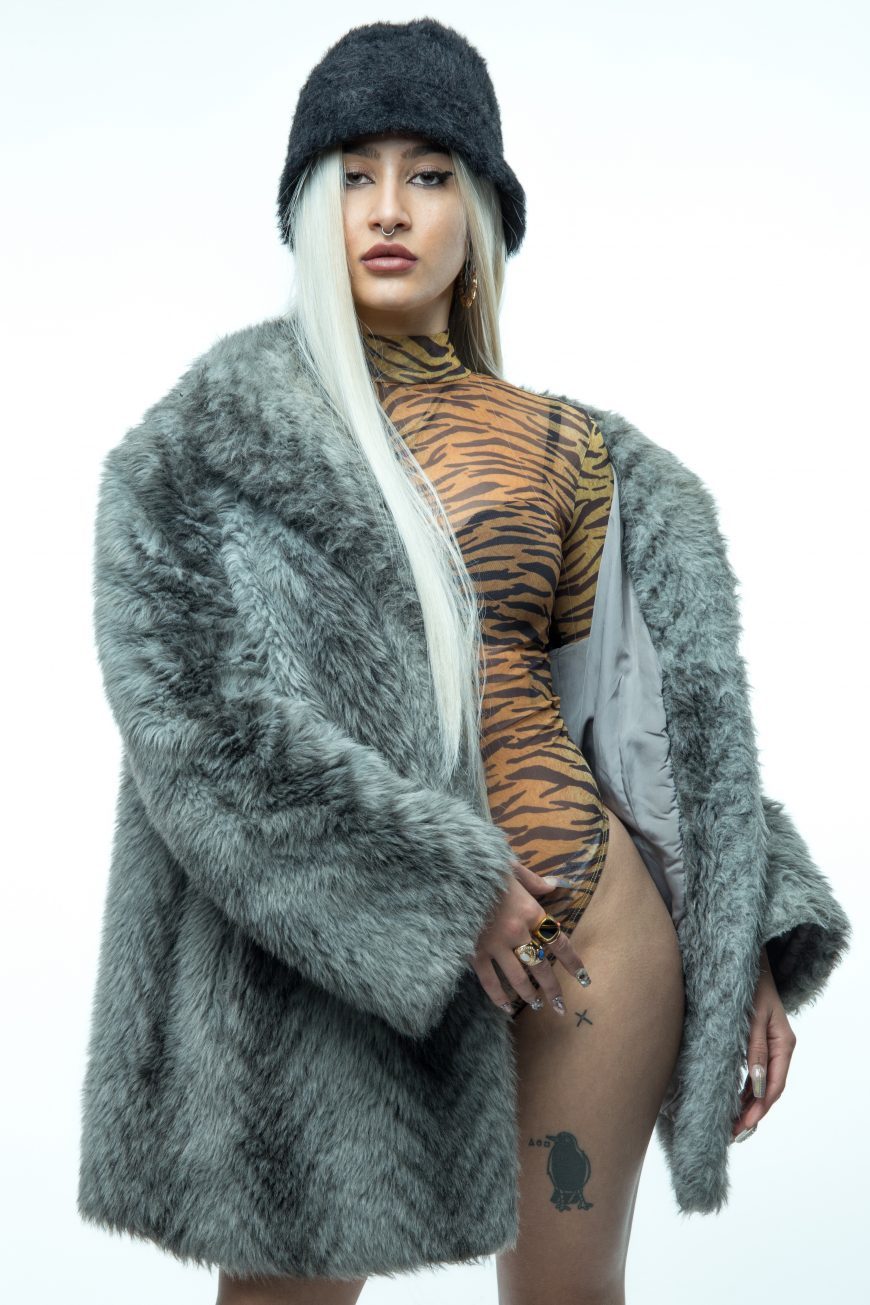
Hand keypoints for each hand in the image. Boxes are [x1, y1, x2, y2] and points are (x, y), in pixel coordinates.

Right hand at [469, 857, 589, 1016]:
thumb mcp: (514, 869)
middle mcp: (517, 932)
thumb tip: (557, 885)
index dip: (573, 962)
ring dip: (529, 995)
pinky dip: (499, 997)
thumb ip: (536, 882)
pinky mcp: (474, 952)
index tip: (584, 978)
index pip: (559, 942)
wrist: (451, 873)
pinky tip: (506, 1008)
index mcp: (530, 911)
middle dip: (553, 989)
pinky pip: (490, 980)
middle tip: (560, 1006)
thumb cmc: (484, 868)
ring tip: (536, 1006)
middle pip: (541, 967)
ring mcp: (495, 944)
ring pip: (518, 978)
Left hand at [732, 946, 796, 1140]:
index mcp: (784, 1043)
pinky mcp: (755, 1041)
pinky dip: (743, 1088)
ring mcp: (768, 1045)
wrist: (745, 958)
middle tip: (732, 1134)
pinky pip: (752, 1072)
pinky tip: (732, 1101)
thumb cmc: (749, 983)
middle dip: (752, 1113)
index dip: (759, 1109)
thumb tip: (757, 1084)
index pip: (774, 1086)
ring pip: (760, 1083)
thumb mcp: (752, 1016)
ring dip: (747, 1104)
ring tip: (730, 1125)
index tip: (743, 1126)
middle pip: (768, 1089)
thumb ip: (754, 1049)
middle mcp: (779, 1047)